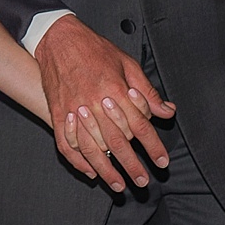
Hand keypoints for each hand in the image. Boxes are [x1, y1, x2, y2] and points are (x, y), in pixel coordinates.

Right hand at [35, 14, 175, 192]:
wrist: (58, 38)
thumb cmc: (95, 49)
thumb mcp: (127, 64)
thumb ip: (147, 91)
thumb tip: (167, 111)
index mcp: (115, 90)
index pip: (140, 126)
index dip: (153, 147)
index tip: (162, 162)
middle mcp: (95, 103)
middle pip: (117, 142)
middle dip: (132, 166)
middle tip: (143, 183)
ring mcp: (74, 110)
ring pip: (91, 148)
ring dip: (106, 171)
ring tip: (118, 186)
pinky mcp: (58, 112)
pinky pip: (66, 143)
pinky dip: (77, 161)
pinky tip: (89, 171)